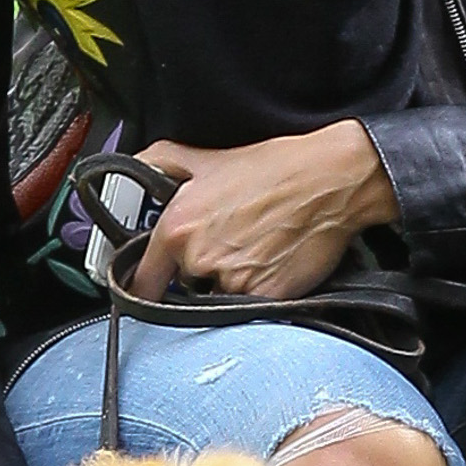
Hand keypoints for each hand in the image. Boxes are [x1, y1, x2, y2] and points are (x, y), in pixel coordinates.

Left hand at [130, 123, 396, 302]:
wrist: (330, 180)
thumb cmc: (275, 167)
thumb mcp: (208, 157)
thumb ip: (160, 162)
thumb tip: (135, 166)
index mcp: (177, 228)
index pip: (142, 281)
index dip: (145, 288)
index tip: (150, 290)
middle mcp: (198, 258)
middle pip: (184, 288)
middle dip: (199, 275)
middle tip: (227, 249)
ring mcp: (231, 282)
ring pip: (218, 299)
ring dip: (231, 285)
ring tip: (255, 252)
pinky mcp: (264, 298)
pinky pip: (251, 308)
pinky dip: (260, 293)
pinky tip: (273, 263)